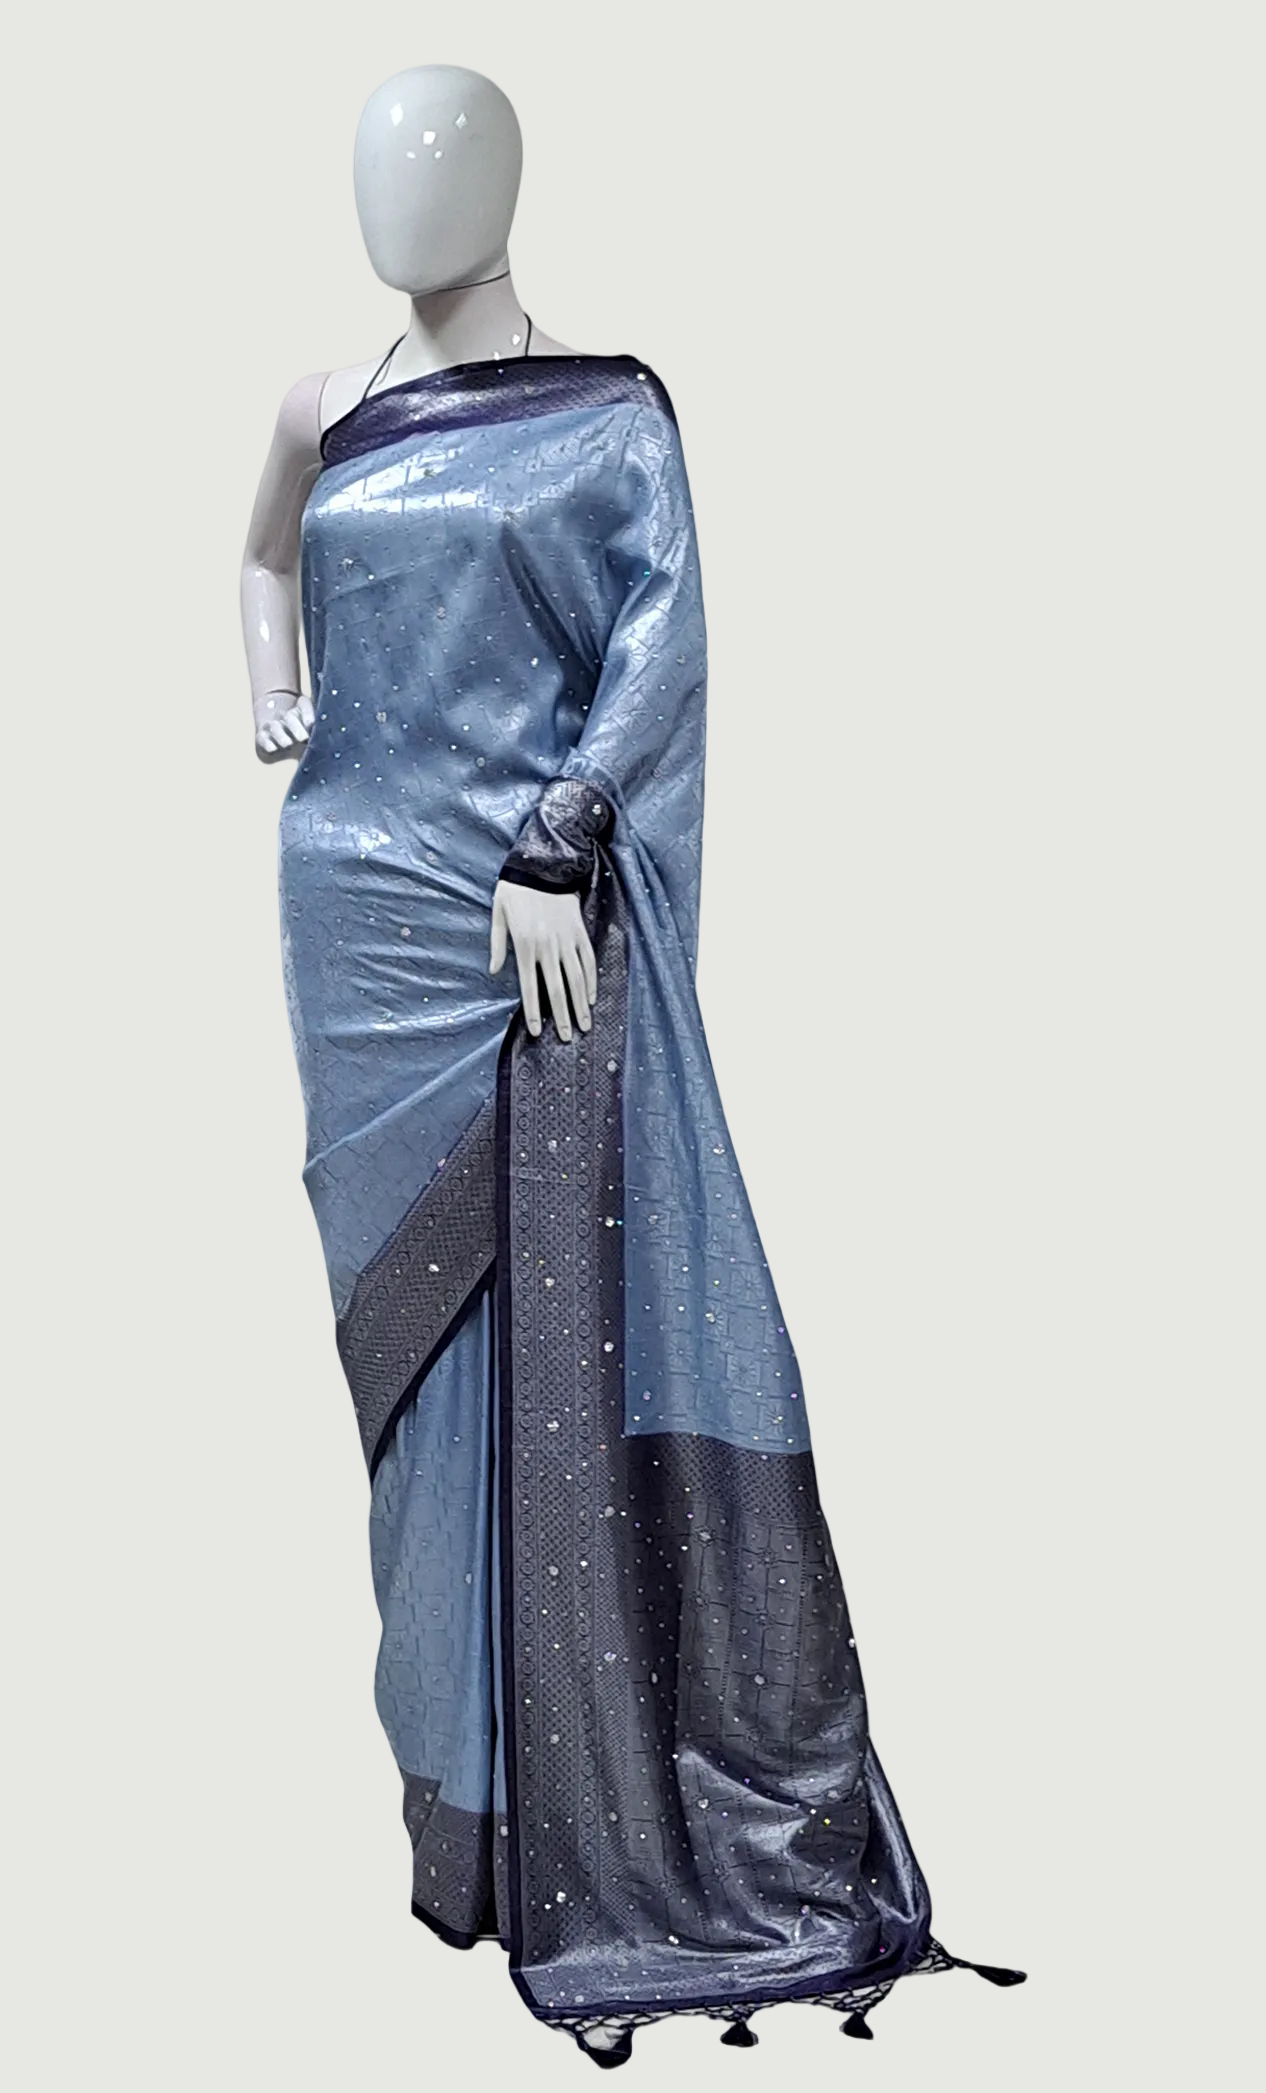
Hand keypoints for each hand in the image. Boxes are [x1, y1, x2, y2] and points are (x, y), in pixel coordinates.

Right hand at [255, 690, 314, 758]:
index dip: (307, 712)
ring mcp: (273, 727)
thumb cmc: (306, 739)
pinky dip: (266, 743)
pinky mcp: (262, 738)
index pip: (303, 703)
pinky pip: (262, 738)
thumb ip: (318, 731)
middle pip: (288, 716)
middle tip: (303, 738)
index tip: (311, 723)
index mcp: (301, 712)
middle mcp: (285, 717)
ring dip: (281, 736)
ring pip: (274, 726)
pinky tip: (272, 748)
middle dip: (296, 727)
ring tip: (288, 744)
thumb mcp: (315, 735)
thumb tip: (316, 731)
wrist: (286, 747)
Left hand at [490, 881, 596, 1041]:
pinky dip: (592, 980)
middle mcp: (548, 948)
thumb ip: (497, 944)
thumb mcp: (498, 914)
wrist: (543, 864)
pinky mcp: (580, 932)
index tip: (536, 1032)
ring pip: (577, 979)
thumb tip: (493, 970)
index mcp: (525, 946)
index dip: (533, 1012)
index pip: (529, 987)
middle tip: (567, 1038)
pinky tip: (593, 997)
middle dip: (563, 1017)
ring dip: (582, 1004)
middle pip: (557, 990)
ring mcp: (567, 941)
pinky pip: (589, 961)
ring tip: (586, 1024)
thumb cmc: (515, 890)